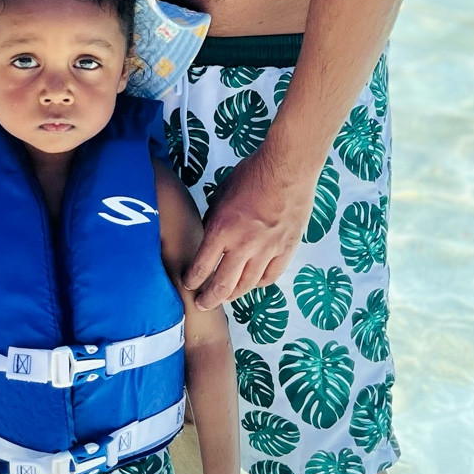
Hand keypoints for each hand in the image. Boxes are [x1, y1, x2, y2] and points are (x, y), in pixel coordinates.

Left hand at [185, 149, 315, 309]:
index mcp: (222, 229)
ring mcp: (267, 250)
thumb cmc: (251, 175)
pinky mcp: (286, 250)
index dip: (191, 280)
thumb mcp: (221, 194)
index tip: (187, 284)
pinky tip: (252, 283)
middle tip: (201, 304)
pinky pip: (270, 276)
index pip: (201, 266)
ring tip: (225, 297)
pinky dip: (259, 284)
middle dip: (209, 299)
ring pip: (247, 285)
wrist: (286, 169)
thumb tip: (208, 234)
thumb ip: (213, 218)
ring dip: (233, 295)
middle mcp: (243, 245)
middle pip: (223, 285)